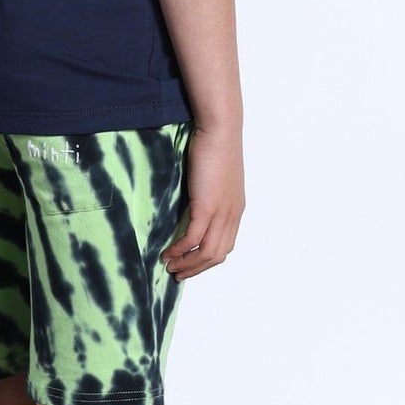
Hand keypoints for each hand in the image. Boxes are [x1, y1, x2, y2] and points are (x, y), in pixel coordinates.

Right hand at [163, 126, 242, 279]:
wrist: (220, 130)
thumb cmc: (216, 146)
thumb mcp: (216, 177)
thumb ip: (210, 194)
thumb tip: (194, 204)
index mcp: (236, 210)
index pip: (225, 245)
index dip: (207, 260)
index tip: (190, 265)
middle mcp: (232, 215)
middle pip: (217, 255)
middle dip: (196, 269)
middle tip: (177, 274)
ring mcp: (221, 213)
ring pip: (207, 252)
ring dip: (187, 264)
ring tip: (169, 266)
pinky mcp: (207, 207)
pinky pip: (193, 238)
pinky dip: (180, 250)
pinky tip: (168, 252)